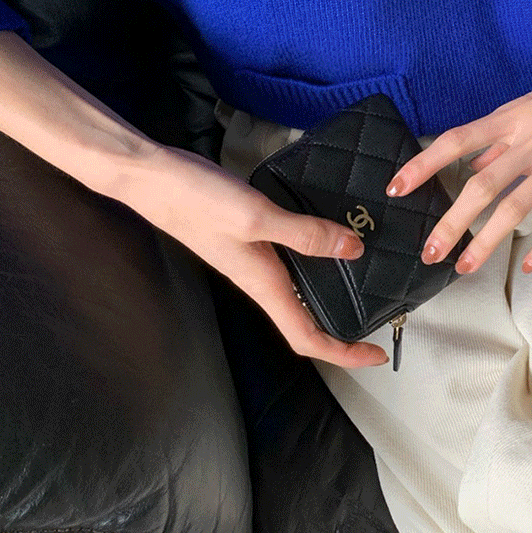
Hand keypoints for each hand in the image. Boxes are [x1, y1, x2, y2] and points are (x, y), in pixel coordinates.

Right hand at [121, 143, 391, 367]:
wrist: (151, 177)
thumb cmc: (198, 200)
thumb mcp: (257, 217)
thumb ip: (305, 234)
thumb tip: (354, 249)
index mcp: (263, 284)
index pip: (307, 337)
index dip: (343, 353)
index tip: (377, 356)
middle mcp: (260, 277)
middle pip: (305, 319)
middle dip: (341, 330)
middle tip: (380, 321)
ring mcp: (252, 257)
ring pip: (298, 288)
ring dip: (330, 293)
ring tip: (364, 280)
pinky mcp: (248, 234)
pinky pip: (289, 257)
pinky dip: (314, 255)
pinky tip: (328, 233)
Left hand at [384, 28, 531, 275]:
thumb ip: (503, 135)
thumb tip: (469, 161)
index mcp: (514, 116)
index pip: (456, 140)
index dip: (423, 165)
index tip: (395, 188)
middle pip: (481, 185)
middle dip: (450, 223)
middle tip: (429, 253)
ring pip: (515, 207)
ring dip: (486, 242)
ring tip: (465, 267)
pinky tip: (527, 265)